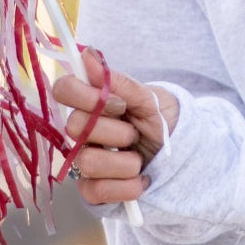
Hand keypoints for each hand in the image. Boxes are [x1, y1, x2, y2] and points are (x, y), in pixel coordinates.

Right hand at [53, 50, 178, 207]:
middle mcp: (82, 132)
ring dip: (126, 162)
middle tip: (134, 133)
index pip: (64, 89)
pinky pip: (96, 191)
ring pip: (87, 162)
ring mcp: (83, 161)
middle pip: (74, 127)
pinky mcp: (91, 190)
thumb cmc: (162, 121)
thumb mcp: (150, 99)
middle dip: (116, 131)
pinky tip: (140, 179)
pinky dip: (127, 186)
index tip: (119, 104)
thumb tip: (87, 53)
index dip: (87, 96)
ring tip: (139, 158)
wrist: (181, 155)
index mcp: (93, 104)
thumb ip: (119, 82)